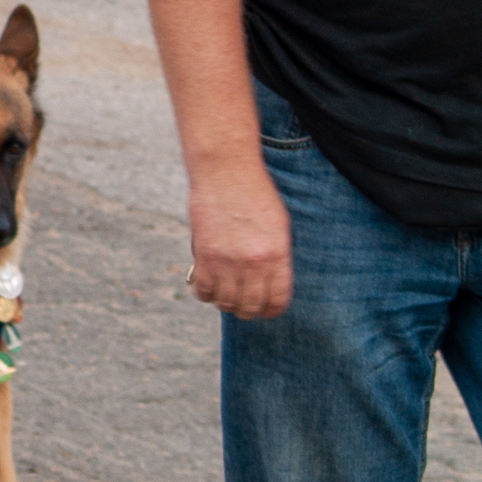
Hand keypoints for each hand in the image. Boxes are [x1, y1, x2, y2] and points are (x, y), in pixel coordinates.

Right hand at [187, 159, 292, 319]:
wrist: (226, 171)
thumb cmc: (255, 194)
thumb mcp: (278, 226)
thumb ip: (275, 257)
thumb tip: (267, 283)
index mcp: (277, 256)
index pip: (277, 301)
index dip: (271, 311)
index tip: (266, 310)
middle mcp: (254, 263)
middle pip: (250, 307)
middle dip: (247, 310)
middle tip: (243, 304)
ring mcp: (228, 261)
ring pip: (226, 303)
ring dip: (225, 303)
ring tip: (224, 294)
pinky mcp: (204, 256)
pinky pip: (204, 290)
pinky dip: (205, 294)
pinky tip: (208, 287)